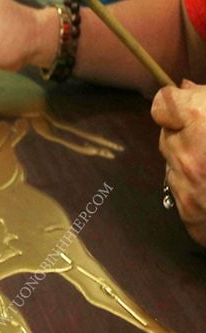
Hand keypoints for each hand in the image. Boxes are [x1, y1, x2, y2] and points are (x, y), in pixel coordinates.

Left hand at [151, 80, 205, 246]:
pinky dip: (195, 183)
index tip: (186, 104)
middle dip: (185, 130)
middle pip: (167, 135)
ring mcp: (185, 187)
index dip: (174, 103)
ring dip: (189, 157)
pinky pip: (180, 189)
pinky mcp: (188, 213)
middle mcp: (186, 156)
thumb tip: (186, 90)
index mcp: (200, 122)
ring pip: (172, 163)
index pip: (162, 106)